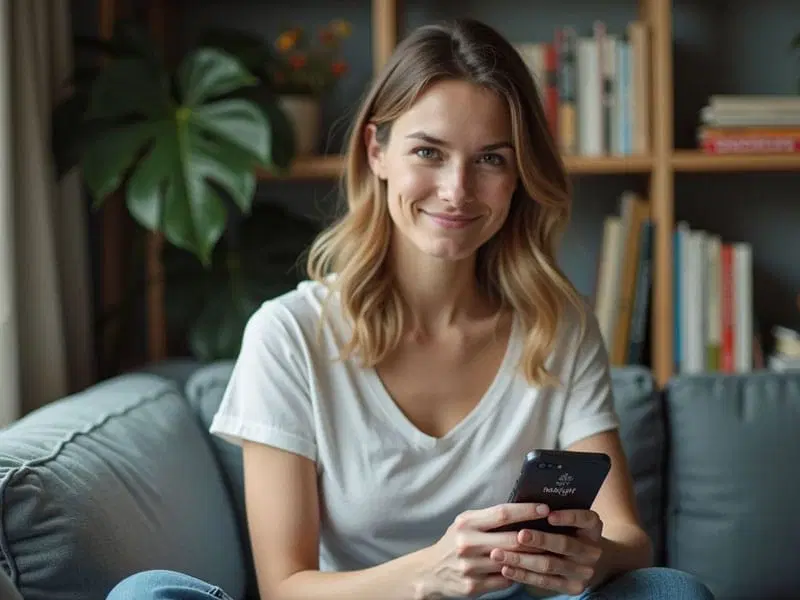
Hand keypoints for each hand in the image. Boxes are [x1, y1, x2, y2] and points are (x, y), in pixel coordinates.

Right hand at [417, 503, 550, 598]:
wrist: (429, 572)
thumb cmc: (454, 542)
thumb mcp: (465, 523)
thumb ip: (488, 518)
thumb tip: (522, 511)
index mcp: (466, 523)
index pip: (502, 514)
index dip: (526, 510)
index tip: (545, 508)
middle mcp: (467, 543)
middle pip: (512, 539)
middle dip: (537, 536)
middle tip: (557, 532)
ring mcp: (470, 567)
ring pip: (512, 562)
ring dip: (532, 558)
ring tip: (550, 551)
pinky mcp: (473, 587)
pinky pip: (506, 581)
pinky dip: (518, 575)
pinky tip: (528, 570)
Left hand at [489, 509, 603, 596]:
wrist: (581, 560)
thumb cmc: (565, 530)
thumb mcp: (567, 519)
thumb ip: (552, 512)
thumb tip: (526, 501)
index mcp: (592, 527)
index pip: (585, 519)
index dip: (568, 517)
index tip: (548, 514)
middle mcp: (592, 550)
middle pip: (564, 544)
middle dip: (540, 539)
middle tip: (519, 535)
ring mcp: (583, 571)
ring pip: (549, 565)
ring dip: (522, 559)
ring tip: (499, 554)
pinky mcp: (572, 587)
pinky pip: (544, 582)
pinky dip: (523, 575)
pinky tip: (506, 569)